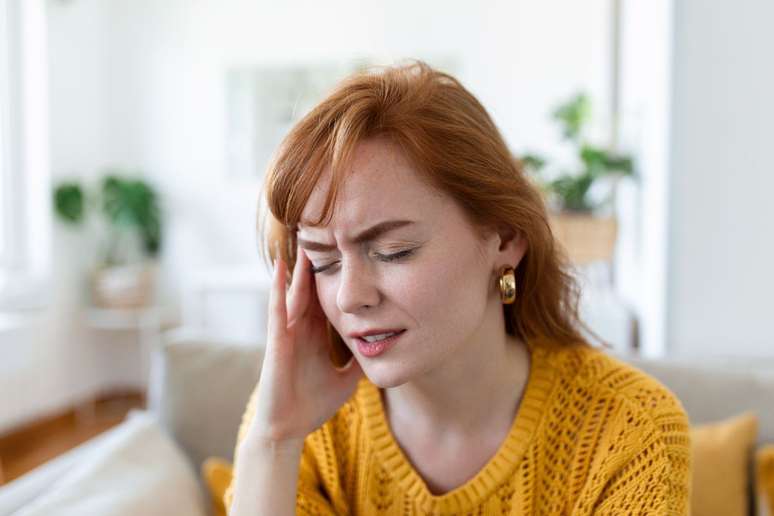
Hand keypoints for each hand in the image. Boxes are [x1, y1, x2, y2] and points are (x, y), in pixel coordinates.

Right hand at [244, 243, 362, 446]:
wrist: (288, 429)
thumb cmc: (312, 404)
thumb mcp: (348, 379)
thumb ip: (362, 362)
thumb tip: (387, 351)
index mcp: (317, 335)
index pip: (328, 298)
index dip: (337, 276)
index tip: (350, 252)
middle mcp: (301, 328)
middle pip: (312, 288)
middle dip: (319, 263)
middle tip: (328, 232)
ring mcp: (287, 332)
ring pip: (294, 292)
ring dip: (300, 267)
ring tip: (305, 238)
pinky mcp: (276, 341)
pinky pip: (277, 309)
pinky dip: (278, 288)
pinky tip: (282, 268)